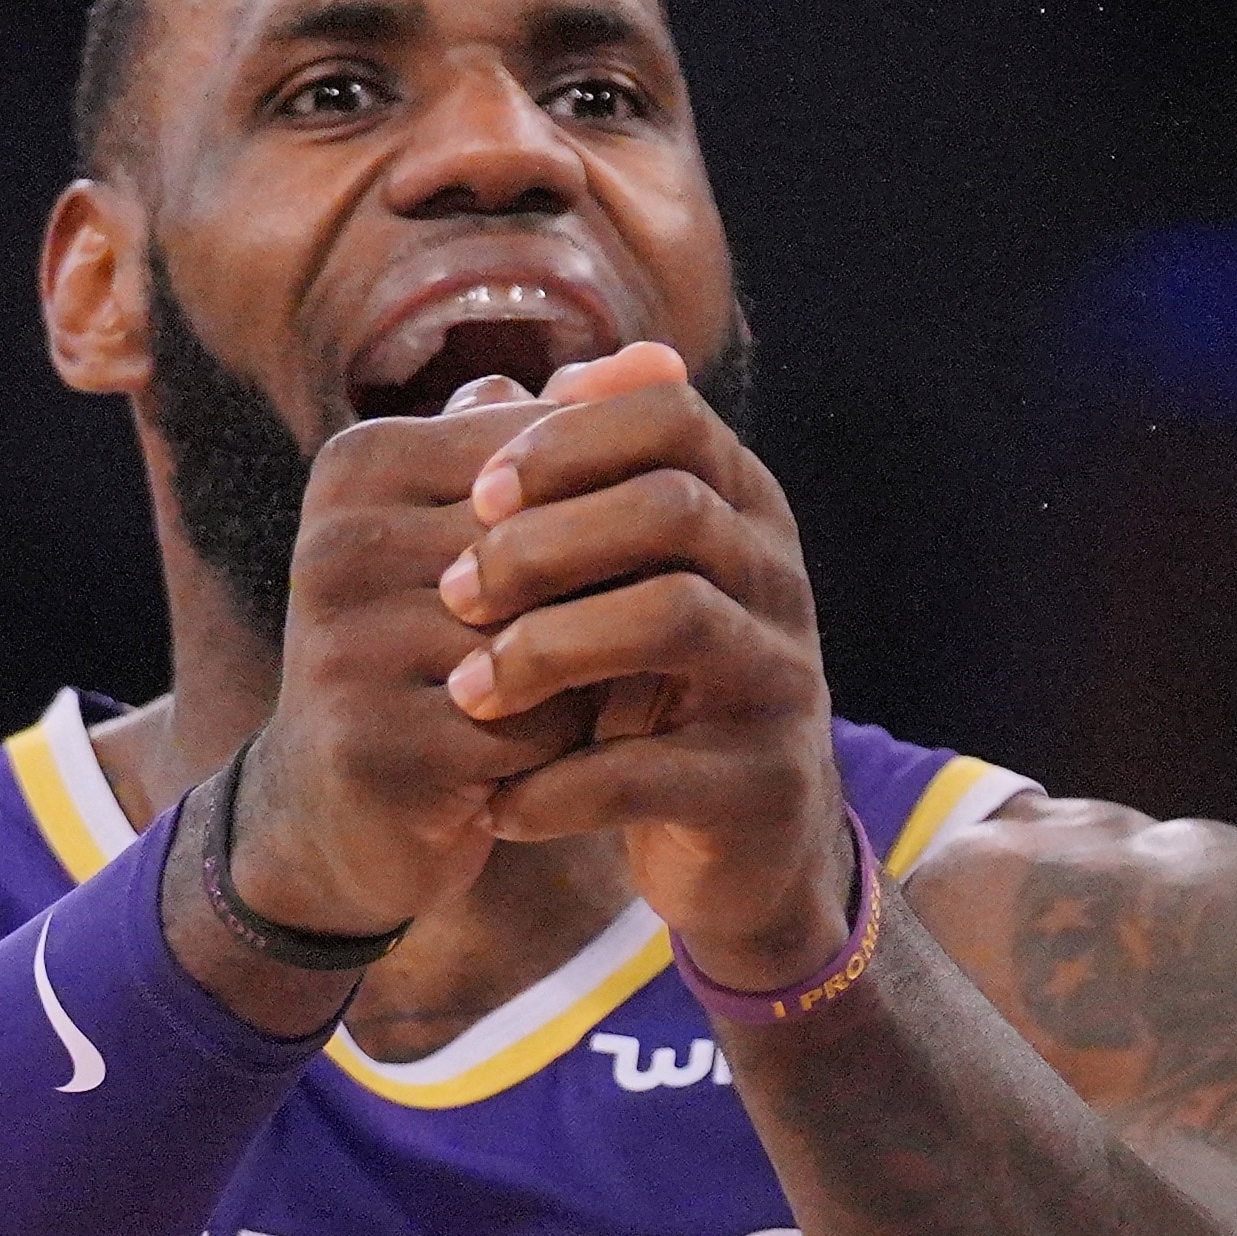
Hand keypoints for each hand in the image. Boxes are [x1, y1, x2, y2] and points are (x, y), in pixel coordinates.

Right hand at [217, 379, 623, 945]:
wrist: (345, 810)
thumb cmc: (438, 648)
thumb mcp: (488, 536)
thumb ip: (563, 447)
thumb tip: (663, 357)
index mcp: (363, 462)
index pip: (550, 462)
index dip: (603, 528)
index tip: (602, 574)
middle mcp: (339, 541)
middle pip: (554, 553)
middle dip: (599, 609)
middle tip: (603, 650)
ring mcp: (346, 644)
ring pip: (552, 643)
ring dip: (582, 685)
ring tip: (558, 707)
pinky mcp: (374, 745)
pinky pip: (533, 732)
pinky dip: (558, 753)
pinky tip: (533, 765)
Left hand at [432, 341, 851, 990]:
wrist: (745, 851)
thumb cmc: (654, 692)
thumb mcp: (616, 585)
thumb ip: (563, 492)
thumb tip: (483, 384)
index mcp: (743, 513)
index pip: (672, 420)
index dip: (569, 439)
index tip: (478, 491)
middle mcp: (777, 582)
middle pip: (673, 507)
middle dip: (545, 542)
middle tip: (454, 590)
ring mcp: (782, 681)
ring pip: (674, 616)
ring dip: (549, 648)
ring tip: (469, 692)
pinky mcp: (764, 782)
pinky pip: (655, 770)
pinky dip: (560, 789)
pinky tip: (497, 805)